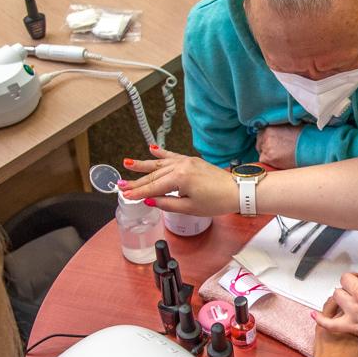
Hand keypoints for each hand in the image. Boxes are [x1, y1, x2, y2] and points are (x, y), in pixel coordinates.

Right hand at [120, 146, 236, 214]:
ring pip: (160, 163)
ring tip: (128, 163)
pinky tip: (151, 148)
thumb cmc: (217, 201)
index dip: (138, 192)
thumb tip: (150, 201)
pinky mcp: (191, 160)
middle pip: (154, 175)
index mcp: (179, 178)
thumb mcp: (189, 208)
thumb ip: (167, 203)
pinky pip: (172, 155)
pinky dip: (161, 152)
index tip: (125, 195)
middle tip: (121, 184)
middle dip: (137, 181)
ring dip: (143, 164)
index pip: (153, 187)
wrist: (236, 191)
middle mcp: (181, 166)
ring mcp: (186, 161)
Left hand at [256, 126, 301, 169]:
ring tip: (280, 156)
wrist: (311, 148)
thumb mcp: (290, 126)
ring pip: (262, 153)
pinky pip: (264, 161)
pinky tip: (280, 160)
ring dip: (268, 154)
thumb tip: (277, 132)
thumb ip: (279, 128)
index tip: (271, 142)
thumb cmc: (304, 137)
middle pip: (260, 143)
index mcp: (270, 127)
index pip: (261, 134)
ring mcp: (267, 148)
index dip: (266, 138)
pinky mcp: (269, 158)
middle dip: (266, 147)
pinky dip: (270, 162)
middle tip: (276, 150)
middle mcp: (266, 137)